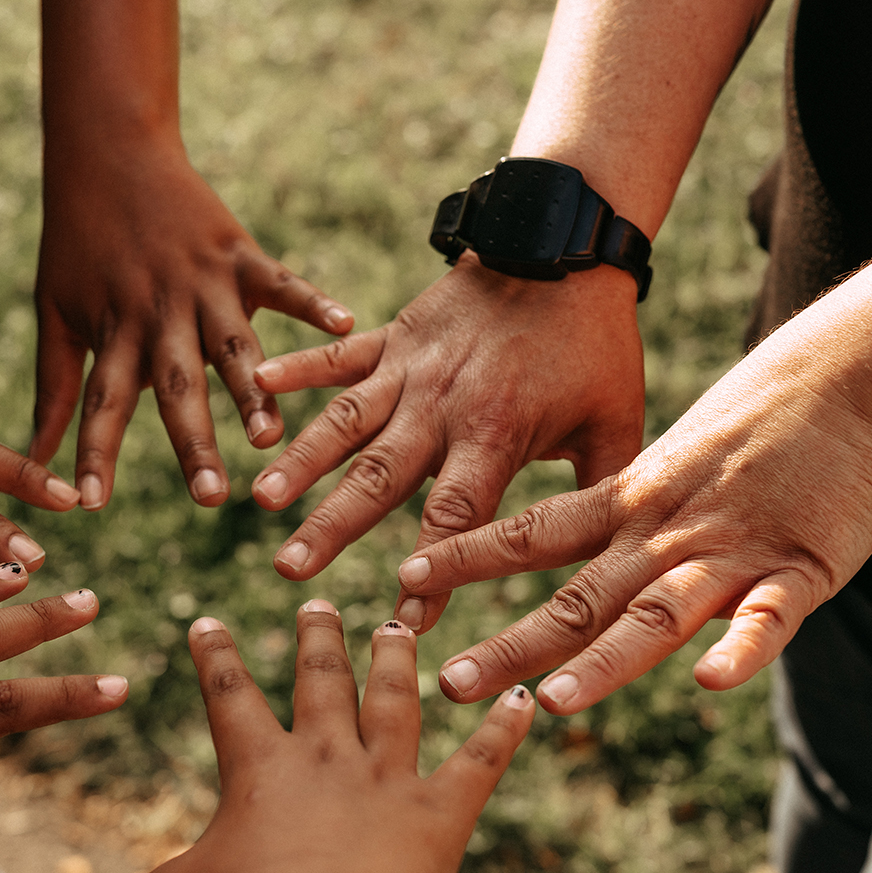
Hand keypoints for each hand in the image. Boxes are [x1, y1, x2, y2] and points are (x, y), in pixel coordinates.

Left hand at [32, 142, 351, 509]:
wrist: (108, 151)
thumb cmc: (77, 242)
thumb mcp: (54, 312)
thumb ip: (53, 388)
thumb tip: (33, 459)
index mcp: (113, 330)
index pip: (100, 401)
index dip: (93, 452)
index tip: (89, 504)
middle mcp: (159, 311)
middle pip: (175, 385)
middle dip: (192, 442)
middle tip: (209, 498)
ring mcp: (203, 282)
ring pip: (231, 344)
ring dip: (252, 392)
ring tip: (270, 438)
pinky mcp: (239, 254)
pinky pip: (281, 283)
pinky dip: (314, 303)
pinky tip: (347, 326)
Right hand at [50, 602, 533, 872]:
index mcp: (258, 770)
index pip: (229, 695)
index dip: (216, 656)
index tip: (207, 621)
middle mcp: (324, 758)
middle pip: (322, 683)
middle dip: (319, 640)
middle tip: (320, 604)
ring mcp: (386, 780)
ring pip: (397, 703)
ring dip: (399, 662)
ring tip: (401, 625)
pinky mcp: (439, 814)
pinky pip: (479, 764)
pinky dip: (503, 731)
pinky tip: (524, 698)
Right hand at [249, 257, 644, 637]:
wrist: (564, 250)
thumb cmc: (596, 345)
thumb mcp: (615, 424)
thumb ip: (601, 492)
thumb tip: (610, 563)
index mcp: (496, 435)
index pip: (458, 517)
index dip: (433, 571)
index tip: (405, 622)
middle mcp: (441, 407)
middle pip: (379, 478)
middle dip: (331, 527)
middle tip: (290, 569)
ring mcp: (410, 369)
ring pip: (345, 422)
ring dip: (301, 460)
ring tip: (258, 499)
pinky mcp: (394, 335)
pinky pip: (339, 354)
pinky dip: (297, 365)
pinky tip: (256, 381)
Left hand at [396, 350, 871, 714]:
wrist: (844, 385)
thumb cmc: (748, 433)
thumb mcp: (661, 468)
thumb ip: (612, 516)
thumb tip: (555, 561)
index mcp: (626, 505)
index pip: (531, 533)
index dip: (468, 554)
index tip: (405, 573)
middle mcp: (663, 534)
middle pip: (575, 597)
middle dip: (510, 642)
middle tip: (447, 681)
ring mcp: (728, 554)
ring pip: (655, 612)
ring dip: (603, 659)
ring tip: (552, 701)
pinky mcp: (799, 570)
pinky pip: (768, 616)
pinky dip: (742, 646)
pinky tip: (711, 680)